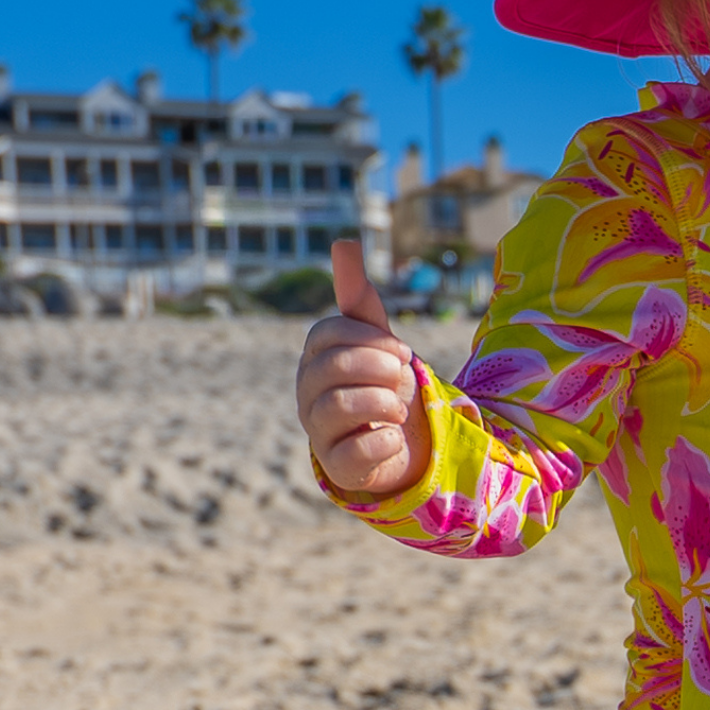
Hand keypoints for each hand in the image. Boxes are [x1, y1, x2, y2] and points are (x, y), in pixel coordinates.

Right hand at [298, 239, 430, 494]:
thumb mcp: (376, 338)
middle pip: (334, 367)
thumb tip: (343, 242)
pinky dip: (387, 442)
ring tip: (398, 408)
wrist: (401, 440)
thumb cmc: (381, 382)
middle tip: (402, 377)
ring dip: (385, 402)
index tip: (401, 351)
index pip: (329, 332)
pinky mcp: (338, 468)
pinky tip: (395, 438)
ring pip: (342, 406)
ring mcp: (318, 431)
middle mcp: (307, 392)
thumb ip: (359, 297)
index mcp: (315, 356)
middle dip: (380, 368)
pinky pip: (358, 452)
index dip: (371, 338)